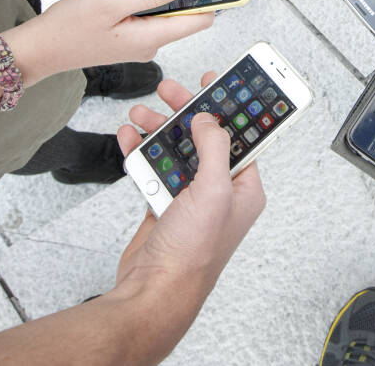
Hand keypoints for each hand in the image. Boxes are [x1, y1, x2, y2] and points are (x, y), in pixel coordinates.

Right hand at [4, 0, 214, 81]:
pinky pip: (138, 12)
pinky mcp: (123, 37)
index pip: (198, 20)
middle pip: (177, 8)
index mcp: (151, 38)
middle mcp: (148, 43)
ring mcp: (136, 41)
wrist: (37, 49)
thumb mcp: (111, 4)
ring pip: (155, 6)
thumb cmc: (68, 29)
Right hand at [112, 75, 265, 289]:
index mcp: (243, 188)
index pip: (242, 137)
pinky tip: (131, 138)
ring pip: (176, 151)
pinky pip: (155, 170)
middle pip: (204, 138)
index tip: (217, 84)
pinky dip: (142, 152)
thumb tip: (208, 119)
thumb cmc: (192, 255)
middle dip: (186, 113)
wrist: (153, 290)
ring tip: (142, 114)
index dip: (230, 109)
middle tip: (170, 91)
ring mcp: (190, 199)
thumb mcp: (214, 191)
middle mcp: (219, 192)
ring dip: (159, 130)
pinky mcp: (164, 206)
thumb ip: (214, 148)